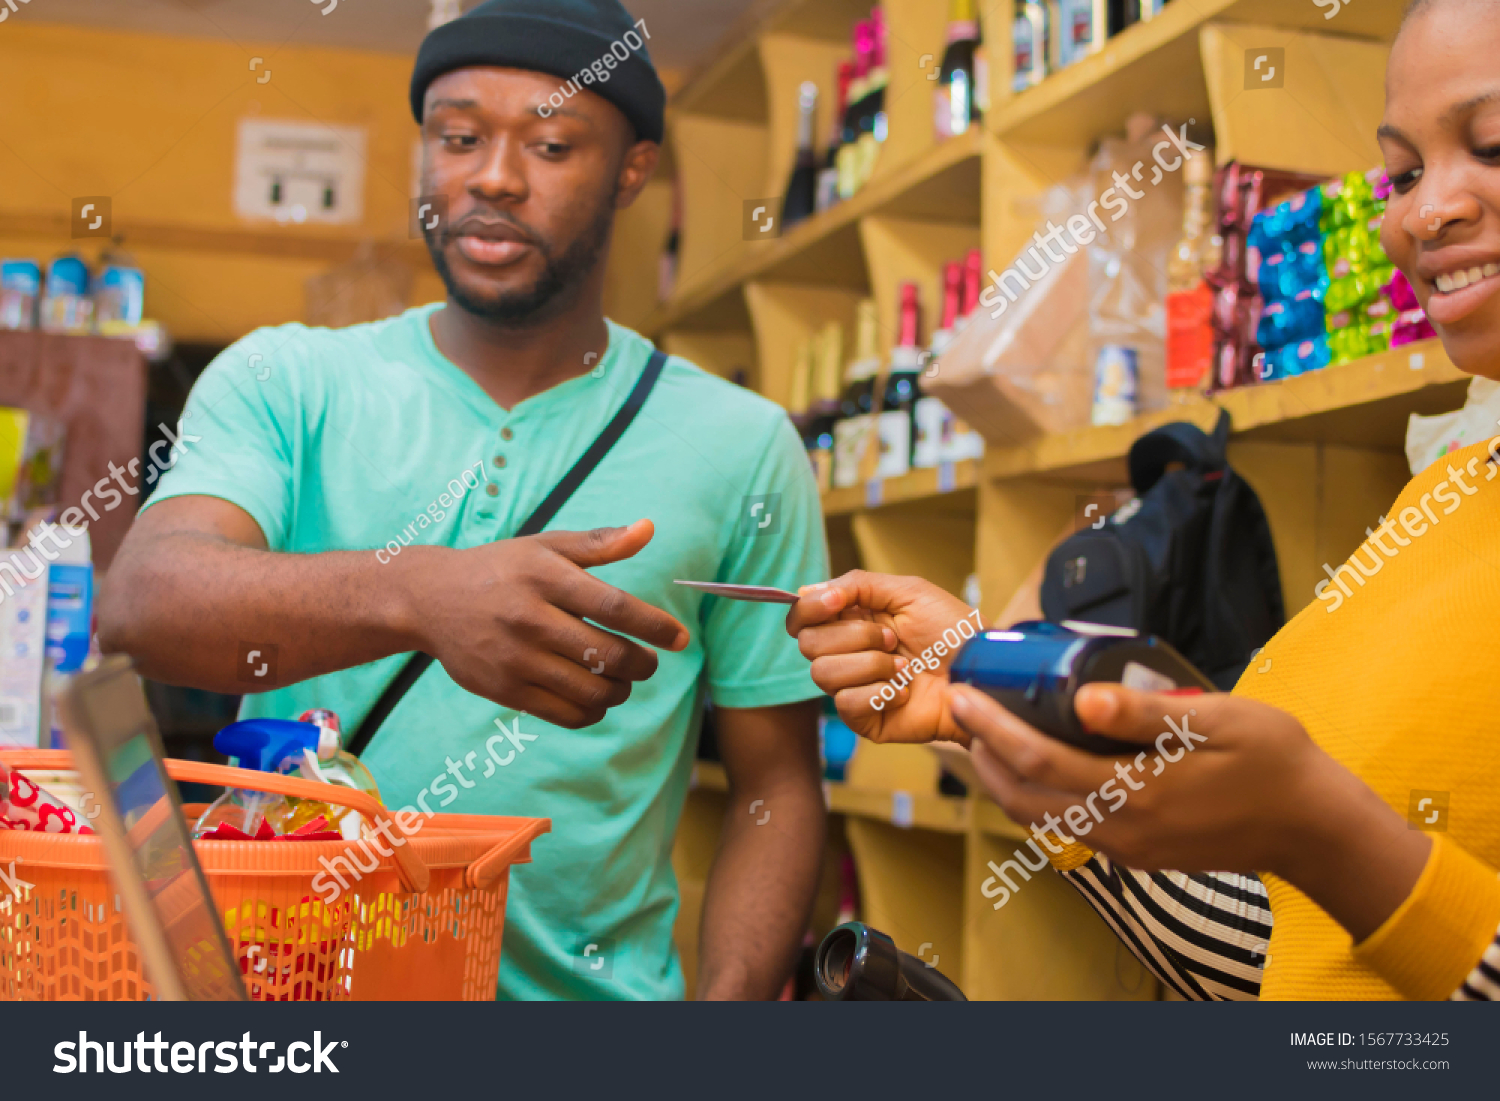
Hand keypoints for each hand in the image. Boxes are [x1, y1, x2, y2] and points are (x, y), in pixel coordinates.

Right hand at [402, 520, 688, 728]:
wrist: (430, 599)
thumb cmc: (500, 569)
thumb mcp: (545, 547)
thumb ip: (599, 543)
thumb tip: (649, 529)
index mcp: (545, 578)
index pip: (614, 607)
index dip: (655, 626)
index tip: (680, 638)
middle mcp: (529, 618)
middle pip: (607, 655)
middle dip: (642, 665)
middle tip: (649, 663)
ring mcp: (515, 658)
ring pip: (590, 691)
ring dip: (620, 691)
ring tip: (623, 680)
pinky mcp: (505, 690)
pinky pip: (565, 714)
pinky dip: (593, 712)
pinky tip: (597, 698)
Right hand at [784, 570, 979, 744]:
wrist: (981, 673)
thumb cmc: (953, 631)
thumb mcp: (908, 591)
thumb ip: (856, 585)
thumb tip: (806, 592)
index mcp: (851, 620)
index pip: (802, 617)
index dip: (809, 610)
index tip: (837, 603)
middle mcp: (846, 653)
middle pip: (808, 644)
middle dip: (854, 636)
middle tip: (892, 638)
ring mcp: (853, 687)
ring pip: (823, 674)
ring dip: (871, 665)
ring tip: (904, 667)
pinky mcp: (864, 719)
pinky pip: (845, 704)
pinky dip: (879, 694)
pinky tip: (904, 692)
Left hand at [955, 683, 1430, 938]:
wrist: (1315, 828)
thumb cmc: (1275, 762)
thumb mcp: (1217, 719)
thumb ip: (1145, 711)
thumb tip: (1083, 698)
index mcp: (1136, 792)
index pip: (1038, 759)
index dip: (992, 727)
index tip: (966, 694)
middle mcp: (1121, 829)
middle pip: (1022, 796)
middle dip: (983, 753)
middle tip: (966, 709)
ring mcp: (1126, 847)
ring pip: (1038, 817)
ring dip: (1003, 778)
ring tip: (987, 733)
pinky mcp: (1136, 854)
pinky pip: (1066, 826)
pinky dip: (1036, 795)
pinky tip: (1036, 762)